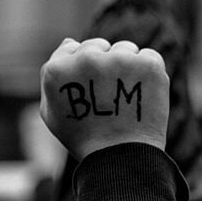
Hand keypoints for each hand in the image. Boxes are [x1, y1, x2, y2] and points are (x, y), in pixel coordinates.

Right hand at [40, 38, 168, 159]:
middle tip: (109, 99)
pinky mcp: (148, 63)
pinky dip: (148, 74)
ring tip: (125, 100)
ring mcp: (119, 59)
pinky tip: (142, 97)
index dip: (83, 70)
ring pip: (125, 49)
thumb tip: (70, 42)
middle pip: (99, 46)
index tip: (90, 91)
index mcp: (58, 69)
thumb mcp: (53, 112)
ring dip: (127, 67)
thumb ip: (53, 75)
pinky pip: (148, 57)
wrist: (121, 158)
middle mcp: (86, 58)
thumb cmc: (84, 138)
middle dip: (104, 66)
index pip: (72, 48)